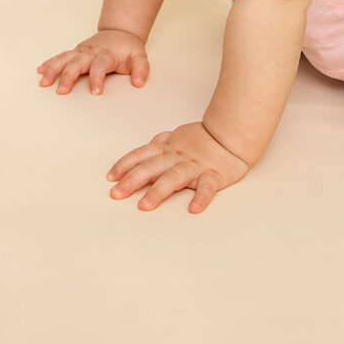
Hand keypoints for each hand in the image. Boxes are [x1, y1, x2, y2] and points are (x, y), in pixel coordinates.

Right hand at [37, 29, 149, 94]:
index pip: (101, 65)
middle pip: (77, 62)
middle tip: (62, 91)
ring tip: (44, 82)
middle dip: (68, 76)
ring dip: (54, 69)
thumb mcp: (140, 56)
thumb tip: (139, 82)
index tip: (96, 92)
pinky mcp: (75, 52)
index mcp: (107, 54)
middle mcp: (91, 52)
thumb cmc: (128, 48)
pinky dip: (50, 62)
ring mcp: (81, 51)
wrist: (120, 32)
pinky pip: (61, 56)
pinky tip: (40, 70)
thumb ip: (141, 69)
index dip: (97, 78)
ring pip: (65, 58)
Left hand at [106, 122, 249, 213]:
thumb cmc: (204, 139)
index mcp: (169, 148)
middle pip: (152, 166)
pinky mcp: (214, 175)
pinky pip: (207, 186)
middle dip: (133, 180)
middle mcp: (179, 157)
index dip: (126, 164)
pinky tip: (194, 208)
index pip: (143, 154)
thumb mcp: (180, 135)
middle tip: (116, 194)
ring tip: (145, 205)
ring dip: (158, 191)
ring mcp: (196, 166)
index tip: (111, 177)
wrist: (233, 135)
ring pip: (175, 177)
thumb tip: (151, 142)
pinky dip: (201, 197)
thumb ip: (164, 140)